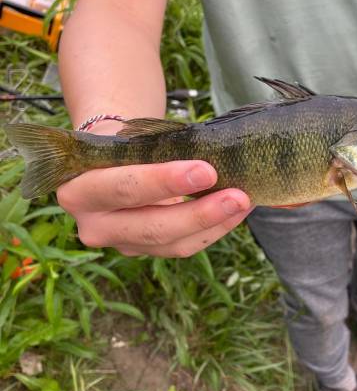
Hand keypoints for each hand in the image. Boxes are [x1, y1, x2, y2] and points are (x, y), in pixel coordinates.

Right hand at [57, 160, 251, 256]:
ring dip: (215, 223)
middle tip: (238, 195)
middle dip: (200, 212)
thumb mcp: (129, 139)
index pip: (125, 188)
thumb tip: (216, 155)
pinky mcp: (143, 251)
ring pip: (172, 243)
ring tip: (245, 201)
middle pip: (152, 226)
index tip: (206, 170)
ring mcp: (120, 243)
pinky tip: (236, 211)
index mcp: (79, 189)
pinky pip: (183, 247)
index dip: (165, 182)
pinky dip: (214, 229)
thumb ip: (158, 150)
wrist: (109, 162)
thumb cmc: (125, 142)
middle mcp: (93, 225)